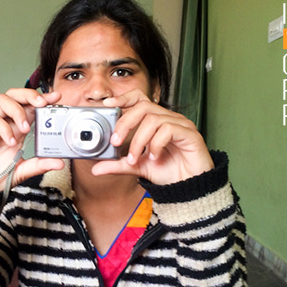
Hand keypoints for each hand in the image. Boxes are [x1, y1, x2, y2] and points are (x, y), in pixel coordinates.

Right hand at [0, 88, 64, 191]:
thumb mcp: (23, 170)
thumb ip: (40, 165)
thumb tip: (60, 163)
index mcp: (17, 129)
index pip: (29, 105)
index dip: (42, 98)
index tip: (56, 97)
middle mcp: (4, 123)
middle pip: (14, 95)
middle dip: (29, 94)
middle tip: (42, 103)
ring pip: (2, 100)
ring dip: (17, 110)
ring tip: (26, 127)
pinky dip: (4, 128)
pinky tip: (11, 142)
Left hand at [92, 89, 213, 184]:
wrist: (190, 188)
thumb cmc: (169, 172)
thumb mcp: (138, 167)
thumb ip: (118, 165)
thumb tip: (96, 169)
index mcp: (156, 121)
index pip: (140, 99)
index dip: (124, 98)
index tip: (108, 104)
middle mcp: (168, 118)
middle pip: (143, 106)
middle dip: (125, 123)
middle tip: (115, 142)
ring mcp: (180, 124)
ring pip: (153, 119)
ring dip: (138, 140)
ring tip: (135, 158)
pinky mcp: (190, 133)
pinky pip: (168, 129)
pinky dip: (156, 144)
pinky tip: (154, 157)